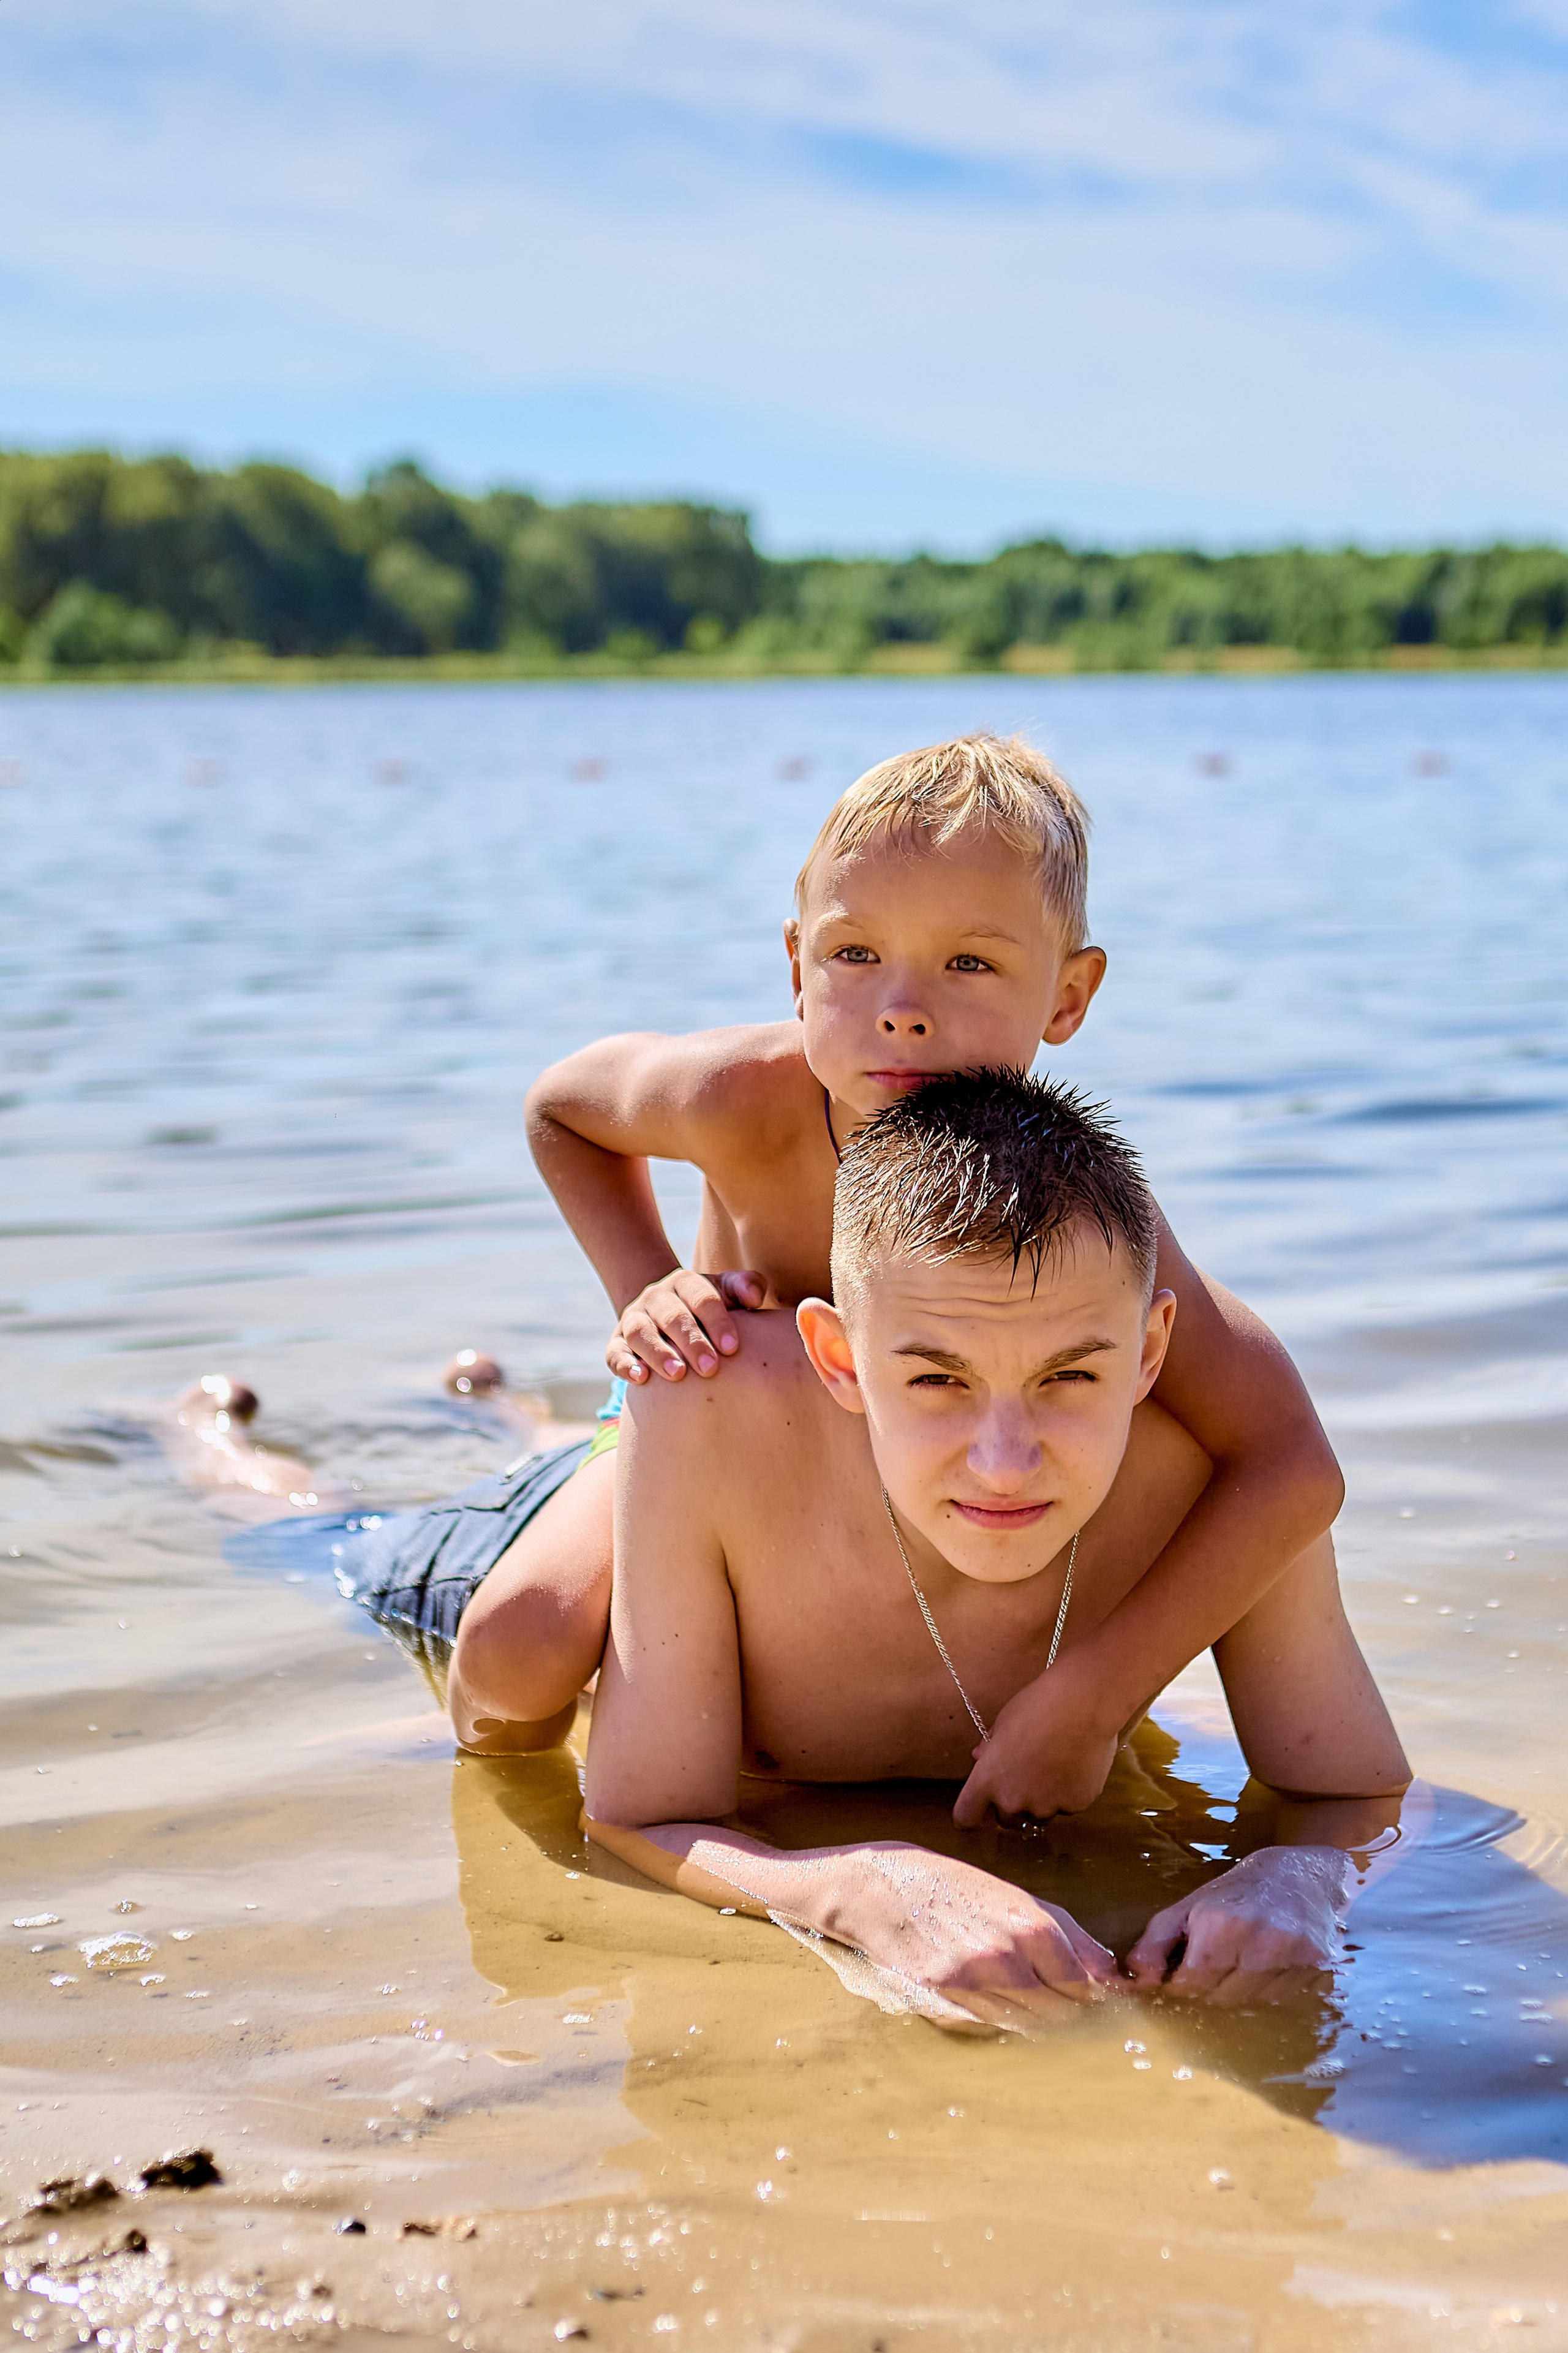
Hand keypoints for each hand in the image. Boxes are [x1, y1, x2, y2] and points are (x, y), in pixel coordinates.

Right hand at [608, 1269, 765, 1383]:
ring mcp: (633, 1318)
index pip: (702, 1297)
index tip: (732, 1348)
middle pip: (672, 1316)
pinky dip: (624, 1364)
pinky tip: (640, 1379)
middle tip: (710, 1368)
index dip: (717, 1322)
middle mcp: (656, 1297)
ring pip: (639, 1332)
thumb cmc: (708, 1308)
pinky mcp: (617, 1341)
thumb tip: (755, 1298)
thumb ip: (746, 1286)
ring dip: (657, 1352)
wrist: (666, 1311)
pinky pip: (614, 1352)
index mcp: (685, 1282)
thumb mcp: (726, 1291)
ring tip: (677, 1374)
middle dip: (691, 1342)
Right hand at [823, 1843, 1118, 2029]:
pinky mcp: (943, 2002)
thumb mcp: (1018, 1897)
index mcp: (1031, 1926)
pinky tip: (985, 1995)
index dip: (1087, 1993)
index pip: (1082, 1986)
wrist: (882, 1889)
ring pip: (1025, 2026)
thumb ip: (1071, 1935)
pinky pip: (987, 2026)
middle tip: (1051, 1996)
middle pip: (1058, 2013)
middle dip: (1062, 2009)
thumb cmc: (955, 1887)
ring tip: (1016, 1993)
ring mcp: (972, 1983)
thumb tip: (1112, 1975)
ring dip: (1029, 2017)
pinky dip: (994, 2018)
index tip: (1083, 1992)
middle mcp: (1005, 1957)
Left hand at [952, 1662, 1122, 1827]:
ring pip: (1039, 1815)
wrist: (1083, 1704)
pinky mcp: (1075, 1805)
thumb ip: (990, 1748)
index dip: (968, 1815)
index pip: (966, 1815)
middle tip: (1025, 1778)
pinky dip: (1069, 1792)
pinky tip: (1076, 1764)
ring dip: (1042, 1801)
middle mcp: (1014, 1800)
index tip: (974, 1811)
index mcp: (988, 1780)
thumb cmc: (1038, 1707)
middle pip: (1006, 1819)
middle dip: (1012, 1805)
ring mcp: (1046, 1806)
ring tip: (1055, 1767)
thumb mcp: (1003, 1723)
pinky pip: (1068, 1805)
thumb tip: (980, 1757)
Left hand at [1125, 1845, 1351, 2003]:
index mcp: (1220, 1925)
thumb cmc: (1236, 1892)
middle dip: (1209, 1989)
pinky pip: (1281, 2000)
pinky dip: (1268, 1991)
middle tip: (1213, 1966)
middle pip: (1220, 1997)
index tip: (1183, 1976)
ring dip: (1239, 1992)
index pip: (1191, 1984)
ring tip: (1240, 1962)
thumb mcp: (1188, 1907)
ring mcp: (1291, 1955)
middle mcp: (1258, 1941)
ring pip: (1251, 2003)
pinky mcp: (1315, 1966)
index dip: (1182, 1985)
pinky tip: (1266, 1966)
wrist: (1300, 1874)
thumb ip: (1155, 1943)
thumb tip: (1135, 1980)